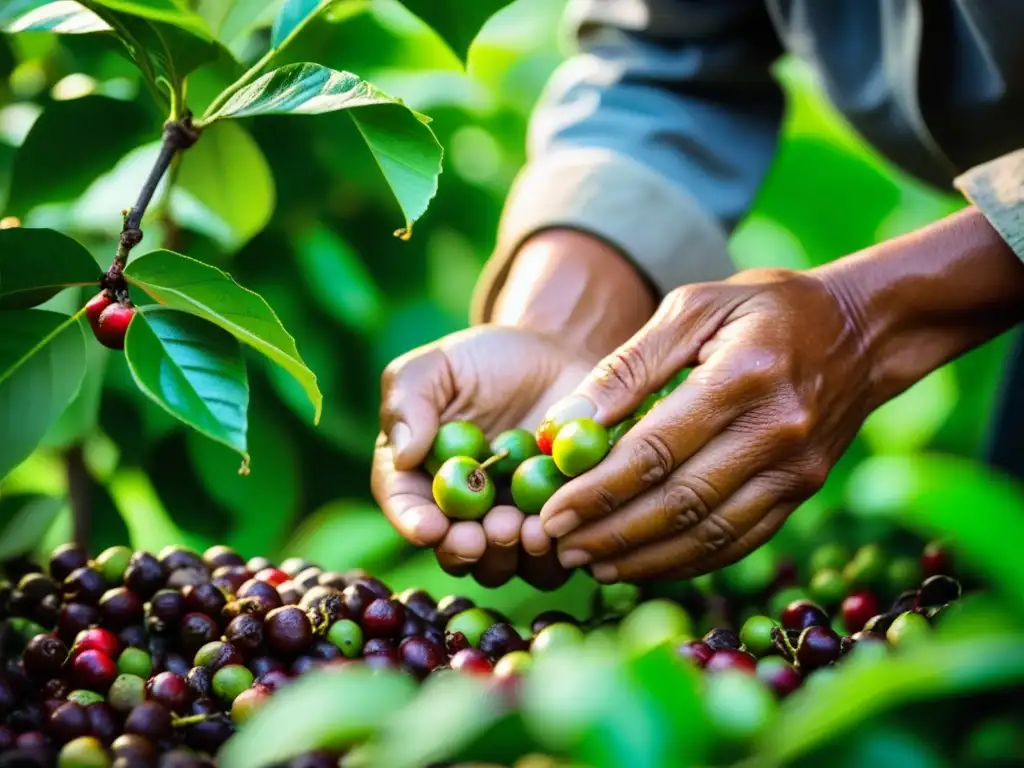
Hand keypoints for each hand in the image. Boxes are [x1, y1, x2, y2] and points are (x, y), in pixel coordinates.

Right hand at [371, 325, 596, 589]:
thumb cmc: (487, 360)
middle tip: (488, 532)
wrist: (557, 356)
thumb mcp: (440, 365)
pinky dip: (557, 552)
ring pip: (504, 565)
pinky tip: (567, 522)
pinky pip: (554, 557)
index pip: (405, 507)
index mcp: (418, 476)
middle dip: (467, 549)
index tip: (431, 528)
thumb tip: (404, 455)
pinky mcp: (555, 526)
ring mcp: (507, 525)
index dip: (413, 524)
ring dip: (513, 556)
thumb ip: (410, 399)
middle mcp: (458, 512)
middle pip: (453, 551)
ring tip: (530, 529)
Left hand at [538, 267, 874, 581]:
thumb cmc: (765, 309)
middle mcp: (777, 431)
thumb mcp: (694, 307)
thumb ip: (628, 365)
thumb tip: (565, 423)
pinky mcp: (803, 490)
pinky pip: (738, 541)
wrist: (864, 331)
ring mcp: (797, 469)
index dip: (599, 489)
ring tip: (590, 564)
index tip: (551, 511)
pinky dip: (686, 560)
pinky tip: (642, 564)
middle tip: (558, 546)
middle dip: (611, 531)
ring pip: (708, 534)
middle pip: (679, 501)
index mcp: (744, 375)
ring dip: (643, 558)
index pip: (657, 450)